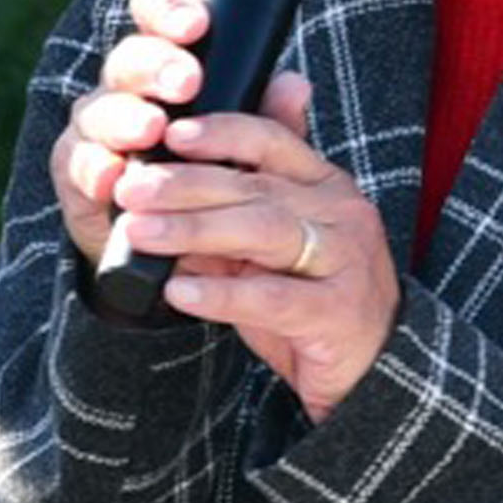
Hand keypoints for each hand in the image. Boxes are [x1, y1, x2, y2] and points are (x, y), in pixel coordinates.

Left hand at [49, 0, 394, 411]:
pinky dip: (221, 294)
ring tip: (139, 232)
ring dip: (194, 229)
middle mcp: (341, 213)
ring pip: (263, 232)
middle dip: (186, 184)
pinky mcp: (339, 312)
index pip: (272, 140)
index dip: (221, 132)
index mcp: (325, 184)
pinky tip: (178, 291)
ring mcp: (346, 260)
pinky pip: (273, 298)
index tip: (170, 133)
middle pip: (255, 186)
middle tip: (130, 189)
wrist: (372, 370)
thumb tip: (156, 189)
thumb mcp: (273, 247)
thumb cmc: (311, 300)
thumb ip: (228, 212)